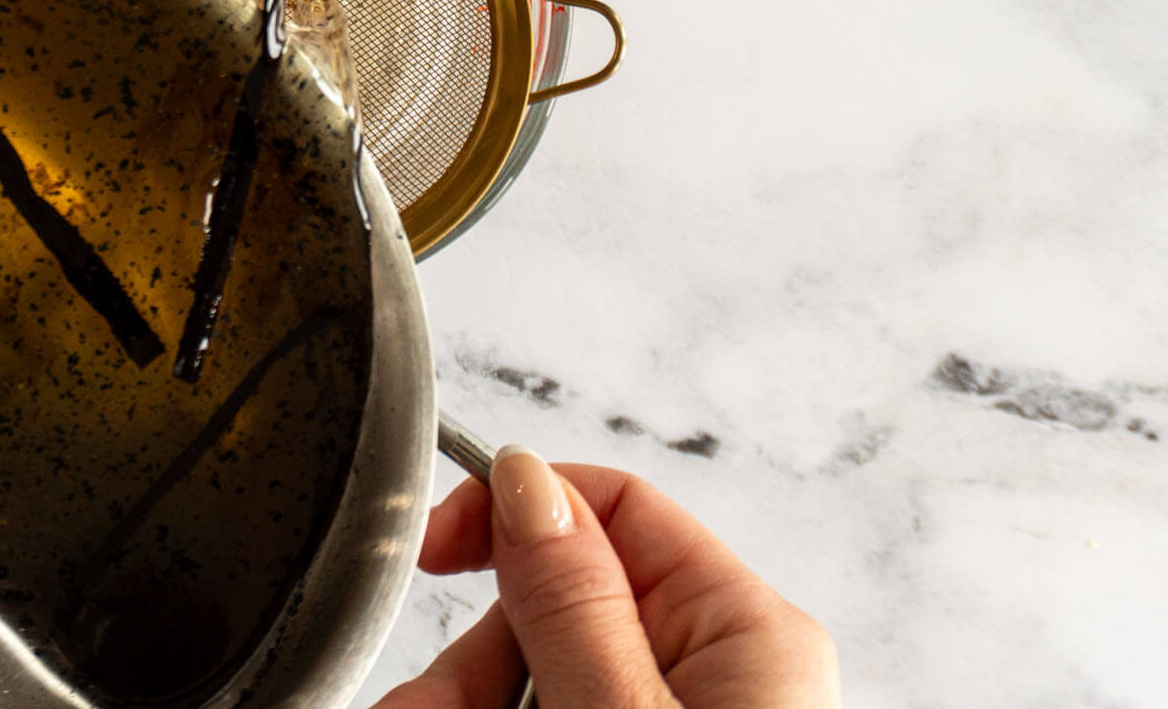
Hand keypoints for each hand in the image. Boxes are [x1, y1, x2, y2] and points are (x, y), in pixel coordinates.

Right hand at [377, 452, 837, 708]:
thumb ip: (573, 604)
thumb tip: (526, 481)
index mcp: (746, 632)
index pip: (613, 507)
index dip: (510, 513)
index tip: (428, 548)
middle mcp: (718, 672)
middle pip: (554, 603)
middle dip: (473, 654)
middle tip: (421, 707)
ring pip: (536, 670)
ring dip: (461, 694)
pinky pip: (546, 708)